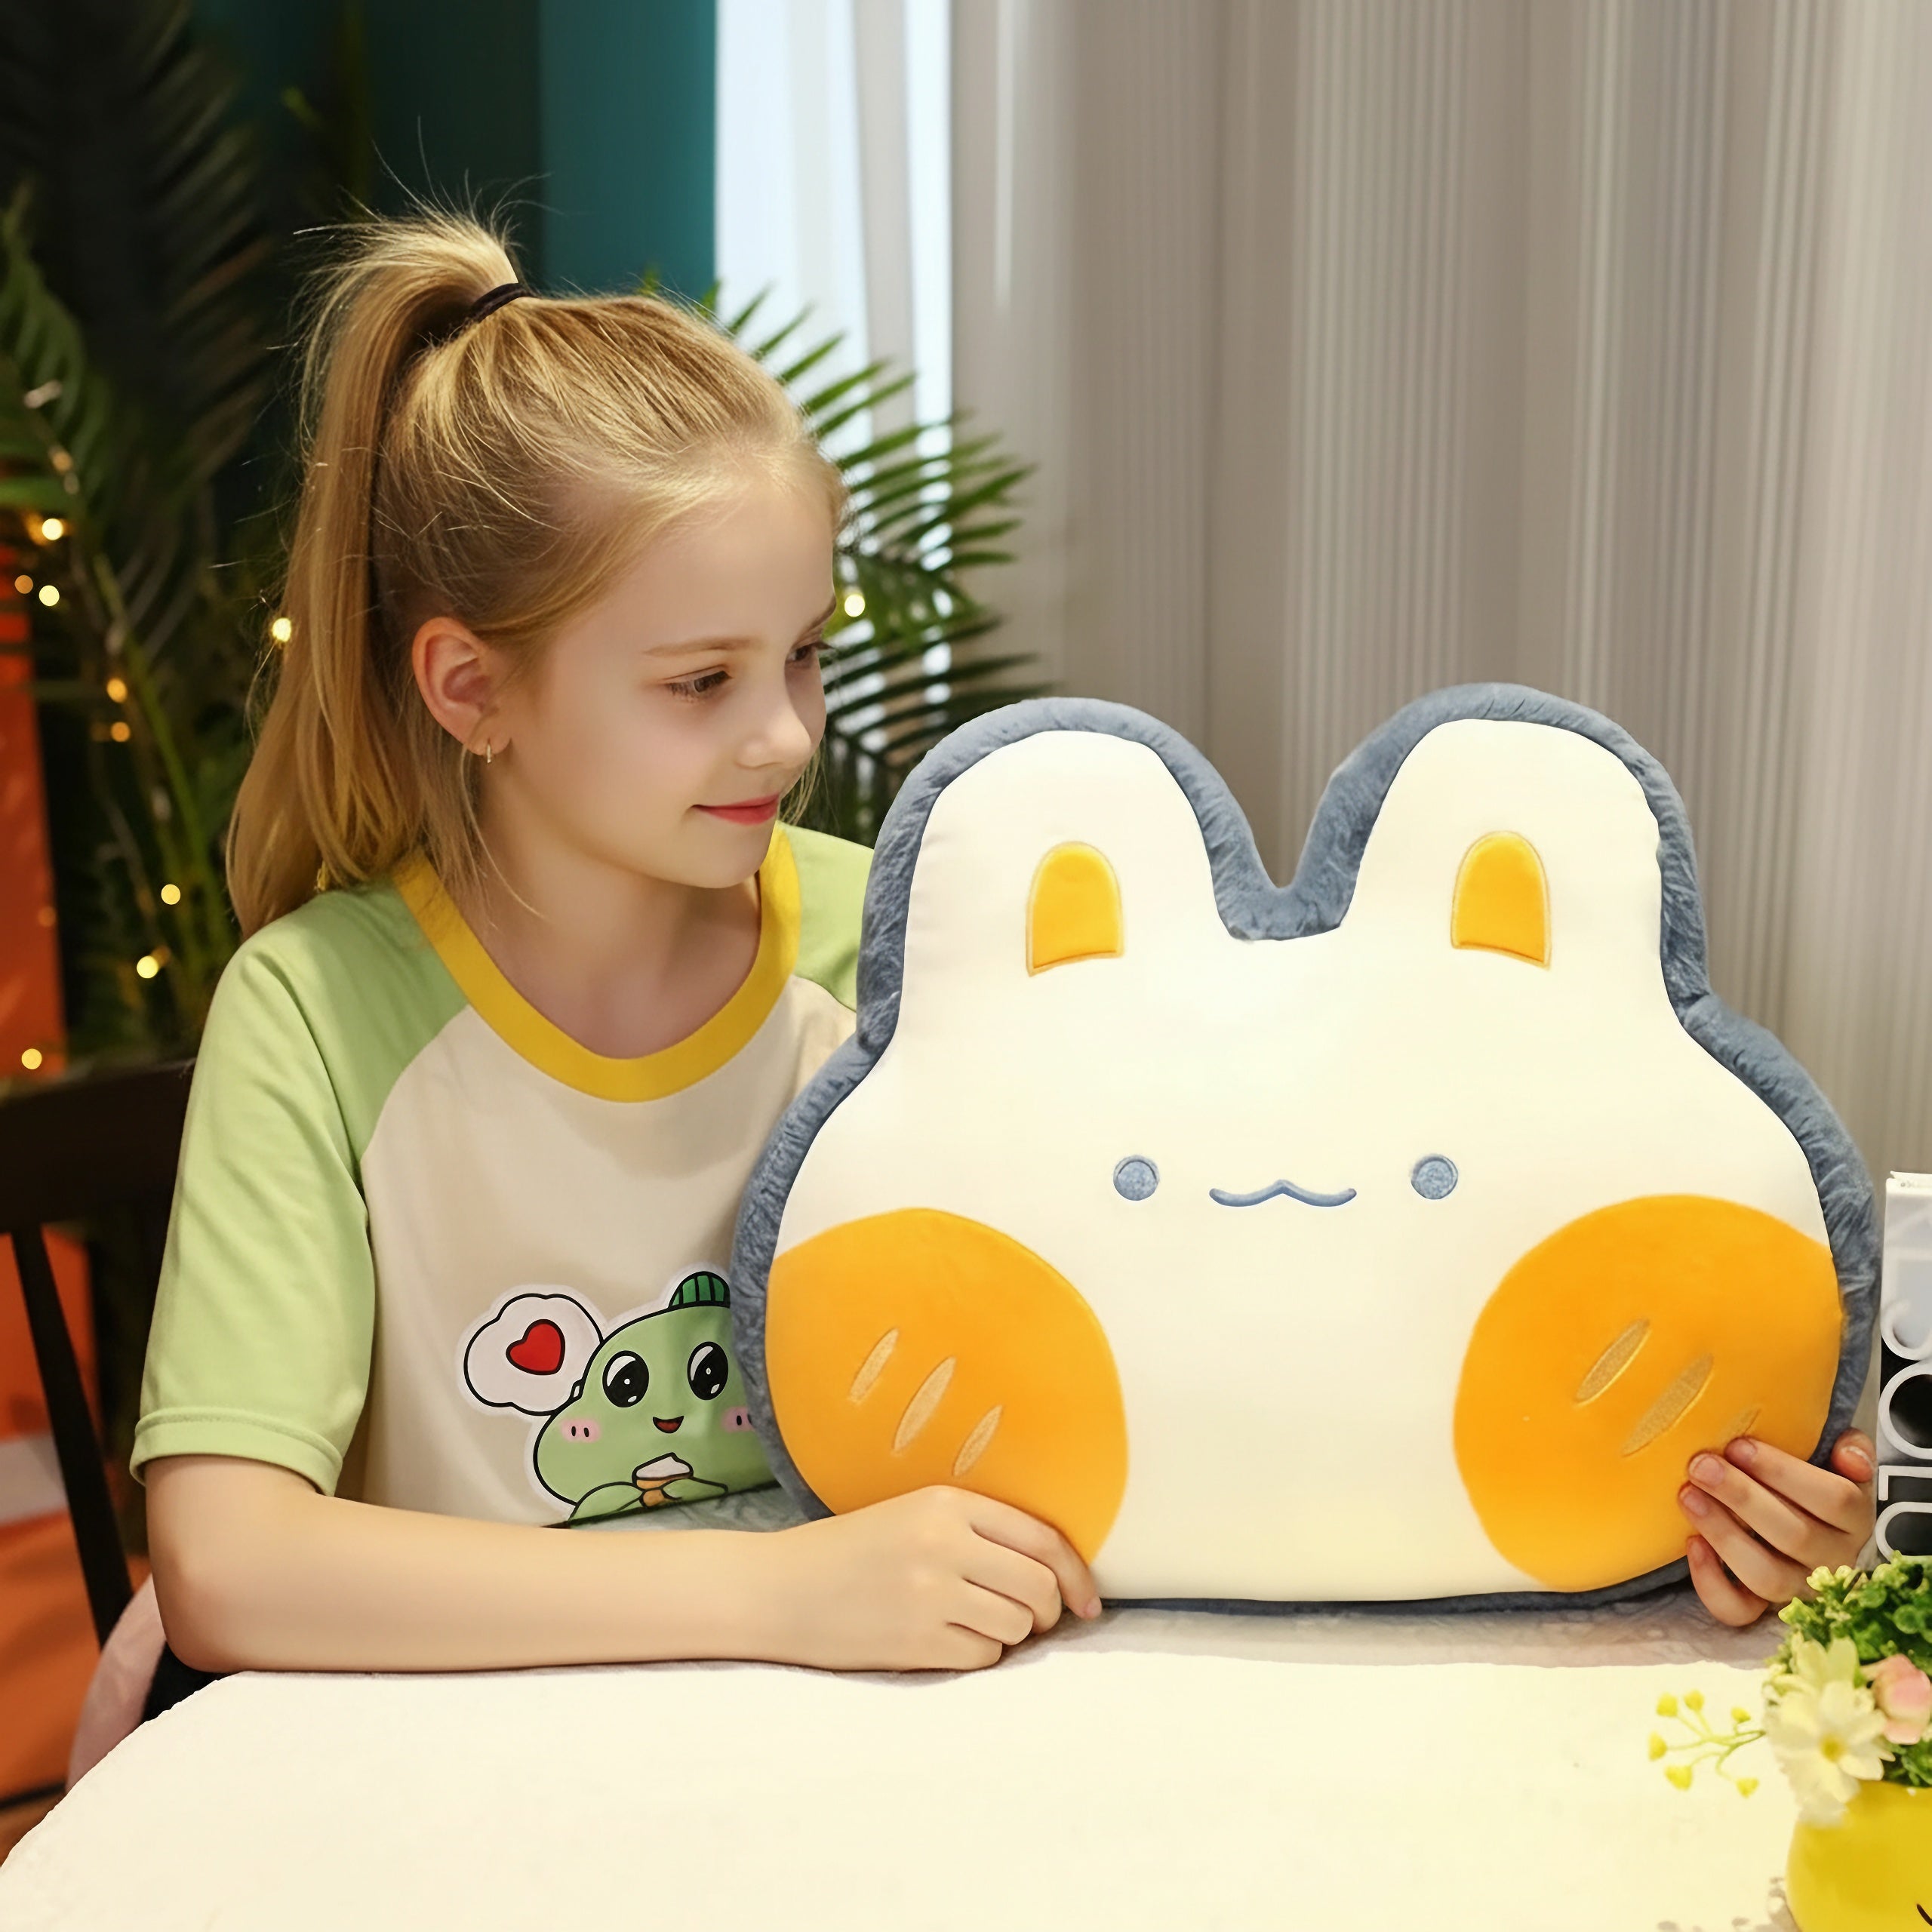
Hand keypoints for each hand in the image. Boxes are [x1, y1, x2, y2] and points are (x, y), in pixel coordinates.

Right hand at [761, 1485, 1102, 1671]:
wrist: (781, 1589)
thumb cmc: (852, 1551)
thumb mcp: (914, 1515)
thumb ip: (978, 1530)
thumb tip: (1054, 1575)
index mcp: (947, 1503)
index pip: (1043, 1538)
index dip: (1076, 1575)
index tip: (1087, 1601)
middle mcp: (945, 1544)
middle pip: (1038, 1587)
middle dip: (1046, 1611)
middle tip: (1029, 1619)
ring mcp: (931, 1595)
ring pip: (1016, 1627)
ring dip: (1008, 1635)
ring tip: (974, 1624)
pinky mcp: (917, 1642)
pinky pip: (983, 1659)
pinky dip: (977, 1656)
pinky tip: (946, 1641)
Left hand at [1678, 1428, 1875, 1626]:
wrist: (1799, 1526)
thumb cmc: (1809, 1486)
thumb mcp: (1838, 1466)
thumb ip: (1852, 1453)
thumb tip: (1848, 1455)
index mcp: (1857, 1521)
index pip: (1834, 1500)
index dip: (1784, 1472)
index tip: (1738, 1446)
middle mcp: (1834, 1561)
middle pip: (1794, 1536)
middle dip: (1742, 1496)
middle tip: (1701, 1466)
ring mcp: (1798, 1590)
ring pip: (1766, 1576)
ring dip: (1723, 1534)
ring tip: (1689, 1495)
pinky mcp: (1763, 1610)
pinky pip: (1738, 1610)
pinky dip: (1711, 1582)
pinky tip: (1692, 1543)